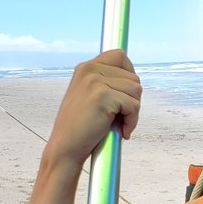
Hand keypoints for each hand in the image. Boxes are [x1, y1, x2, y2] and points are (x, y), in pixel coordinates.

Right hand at [47, 49, 141, 167]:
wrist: (66, 147)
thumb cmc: (80, 127)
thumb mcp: (89, 96)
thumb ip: (105, 83)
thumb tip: (134, 80)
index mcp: (86, 68)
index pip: (120, 56)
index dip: (130, 74)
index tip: (127, 94)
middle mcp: (90, 69)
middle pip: (133, 77)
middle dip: (133, 99)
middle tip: (121, 117)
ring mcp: (95, 82)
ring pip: (136, 90)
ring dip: (133, 112)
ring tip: (120, 124)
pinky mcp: (103, 96)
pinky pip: (133, 106)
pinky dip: (131, 122)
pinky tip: (121, 131)